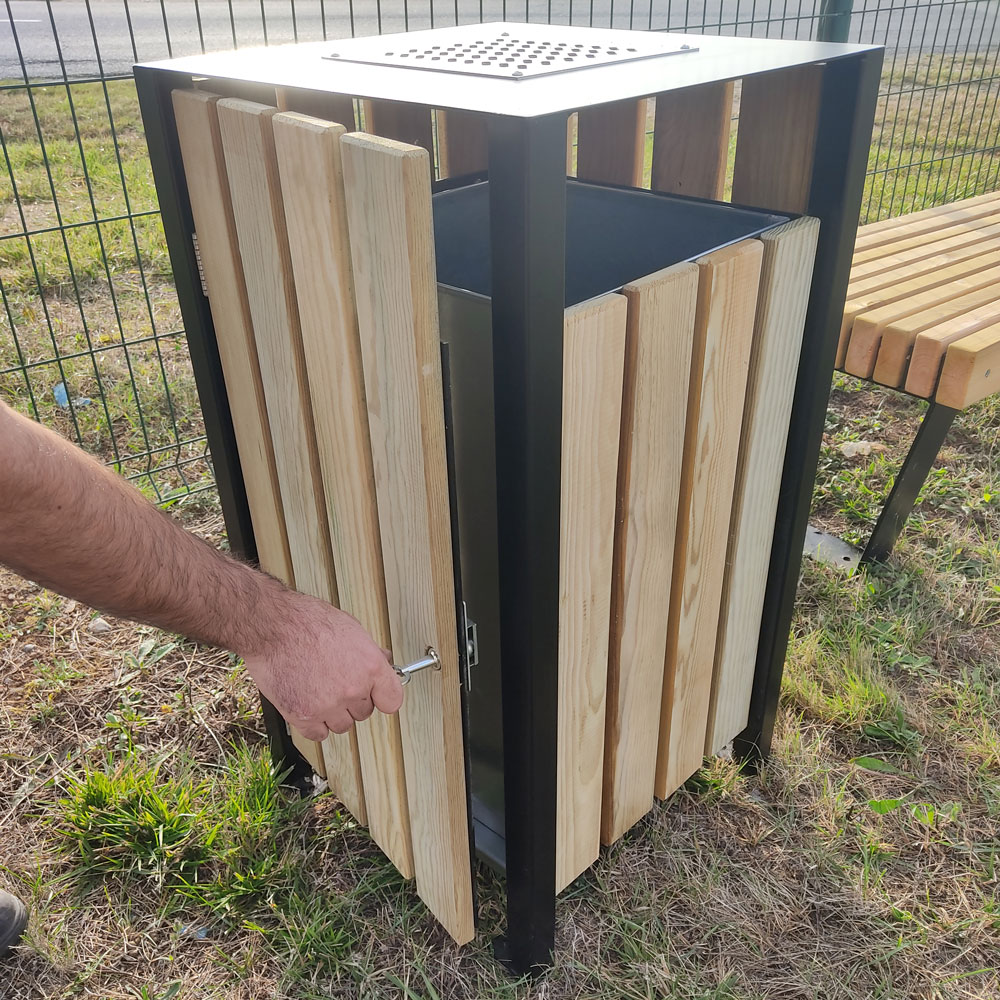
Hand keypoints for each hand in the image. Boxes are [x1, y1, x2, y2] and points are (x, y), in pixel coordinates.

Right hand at [241, 591, 402, 739]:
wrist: (273, 627)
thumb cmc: (307, 621)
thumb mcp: (351, 628)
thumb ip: (370, 652)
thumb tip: (383, 661)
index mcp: (370, 667)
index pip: (393, 700)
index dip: (383, 696)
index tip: (378, 695)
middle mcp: (353, 689)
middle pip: (365, 712)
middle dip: (353, 700)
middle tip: (336, 682)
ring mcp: (328, 706)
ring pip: (343, 725)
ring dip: (334, 713)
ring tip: (319, 690)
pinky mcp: (304, 717)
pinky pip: (319, 734)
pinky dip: (315, 724)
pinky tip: (309, 704)